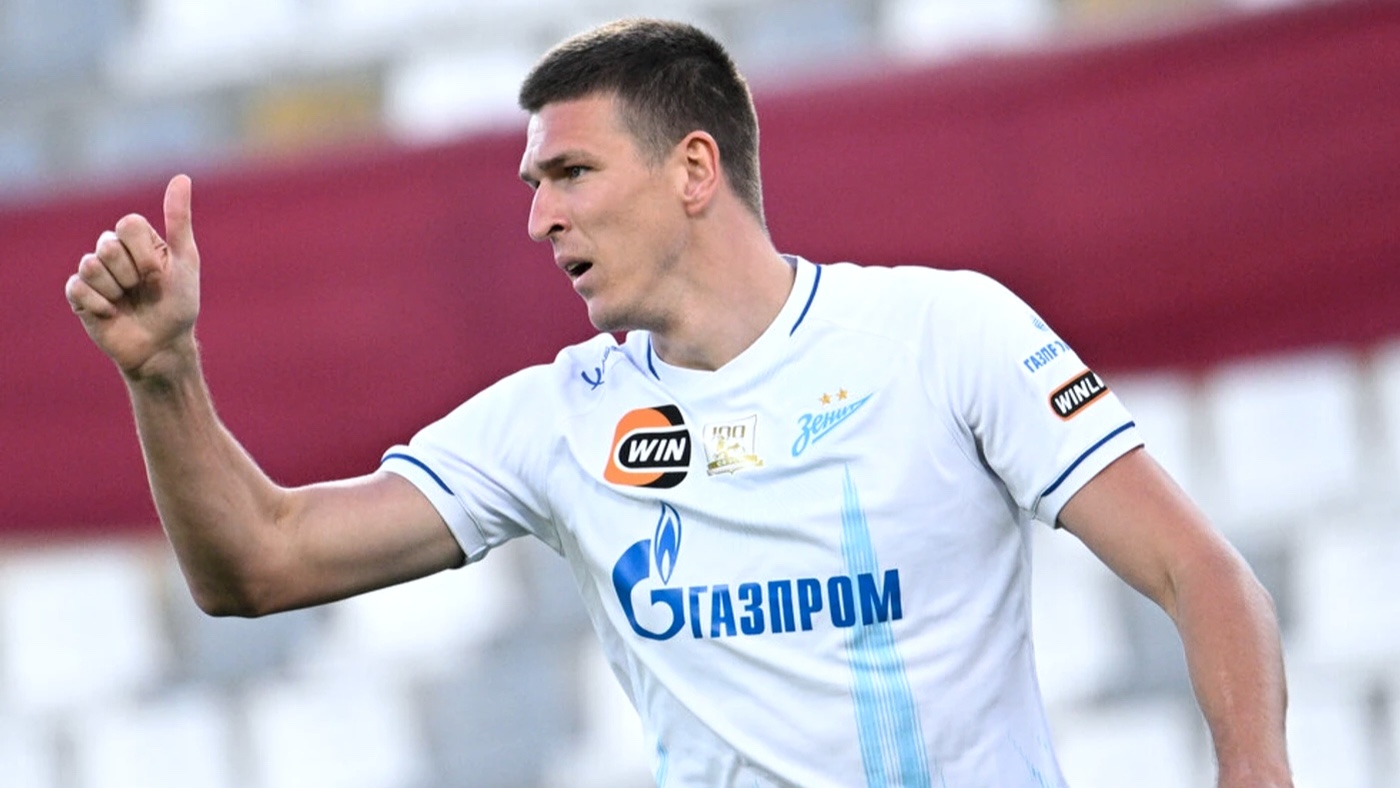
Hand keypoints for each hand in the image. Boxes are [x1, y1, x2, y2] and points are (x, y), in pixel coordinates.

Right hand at [66, 174, 200, 379]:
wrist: (163, 345)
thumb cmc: (178, 304)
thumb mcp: (184, 260)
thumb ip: (179, 219)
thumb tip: (181, 177)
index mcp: (138, 240)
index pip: (128, 224)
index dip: (145, 254)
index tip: (160, 275)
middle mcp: (113, 252)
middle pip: (108, 244)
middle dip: (132, 274)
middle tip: (143, 290)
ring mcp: (95, 273)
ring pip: (91, 265)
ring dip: (116, 290)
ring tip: (127, 302)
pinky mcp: (79, 295)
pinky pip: (78, 287)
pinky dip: (100, 304)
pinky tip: (112, 314)